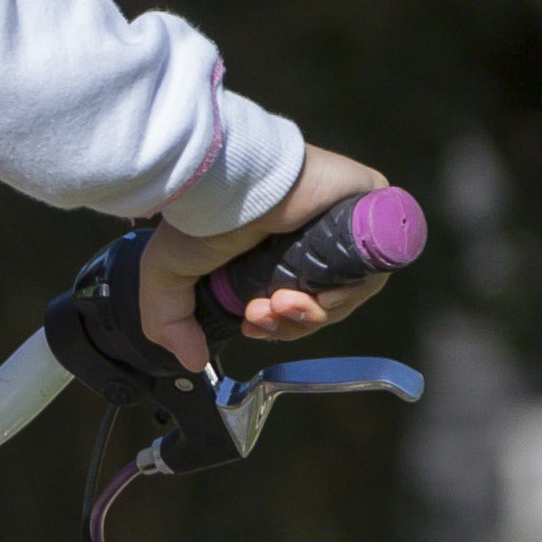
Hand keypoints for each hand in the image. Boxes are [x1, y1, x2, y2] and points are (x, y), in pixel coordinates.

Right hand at [139, 146, 391, 369]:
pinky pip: (374, 267)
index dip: (275, 327)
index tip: (251, 325)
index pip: (289, 305)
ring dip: (315, 313)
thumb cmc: (200, 215)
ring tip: (283, 301)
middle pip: (320, 306)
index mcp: (269, 255)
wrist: (232, 180)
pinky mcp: (368, 212)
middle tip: (262, 313)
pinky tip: (321, 294)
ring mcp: (339, 228)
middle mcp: (307, 243)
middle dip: (291, 323)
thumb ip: (170, 321)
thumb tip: (191, 361)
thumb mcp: (167, 275)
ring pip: (347, 292)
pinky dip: (351, 291)